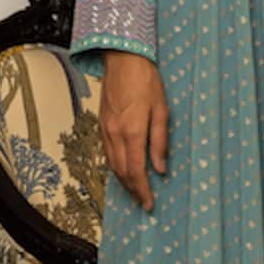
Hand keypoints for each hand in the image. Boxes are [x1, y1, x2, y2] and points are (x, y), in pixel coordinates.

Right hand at [99, 51, 168, 211]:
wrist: (122, 59)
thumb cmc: (146, 80)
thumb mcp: (162, 110)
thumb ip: (160, 141)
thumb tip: (160, 168)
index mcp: (133, 132)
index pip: (136, 171)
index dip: (142, 191)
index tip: (149, 204)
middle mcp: (115, 134)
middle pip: (122, 172)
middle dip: (133, 190)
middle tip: (144, 201)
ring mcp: (106, 129)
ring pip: (112, 164)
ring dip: (124, 180)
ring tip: (136, 190)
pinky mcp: (101, 124)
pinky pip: (107, 152)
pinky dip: (116, 166)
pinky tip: (124, 169)